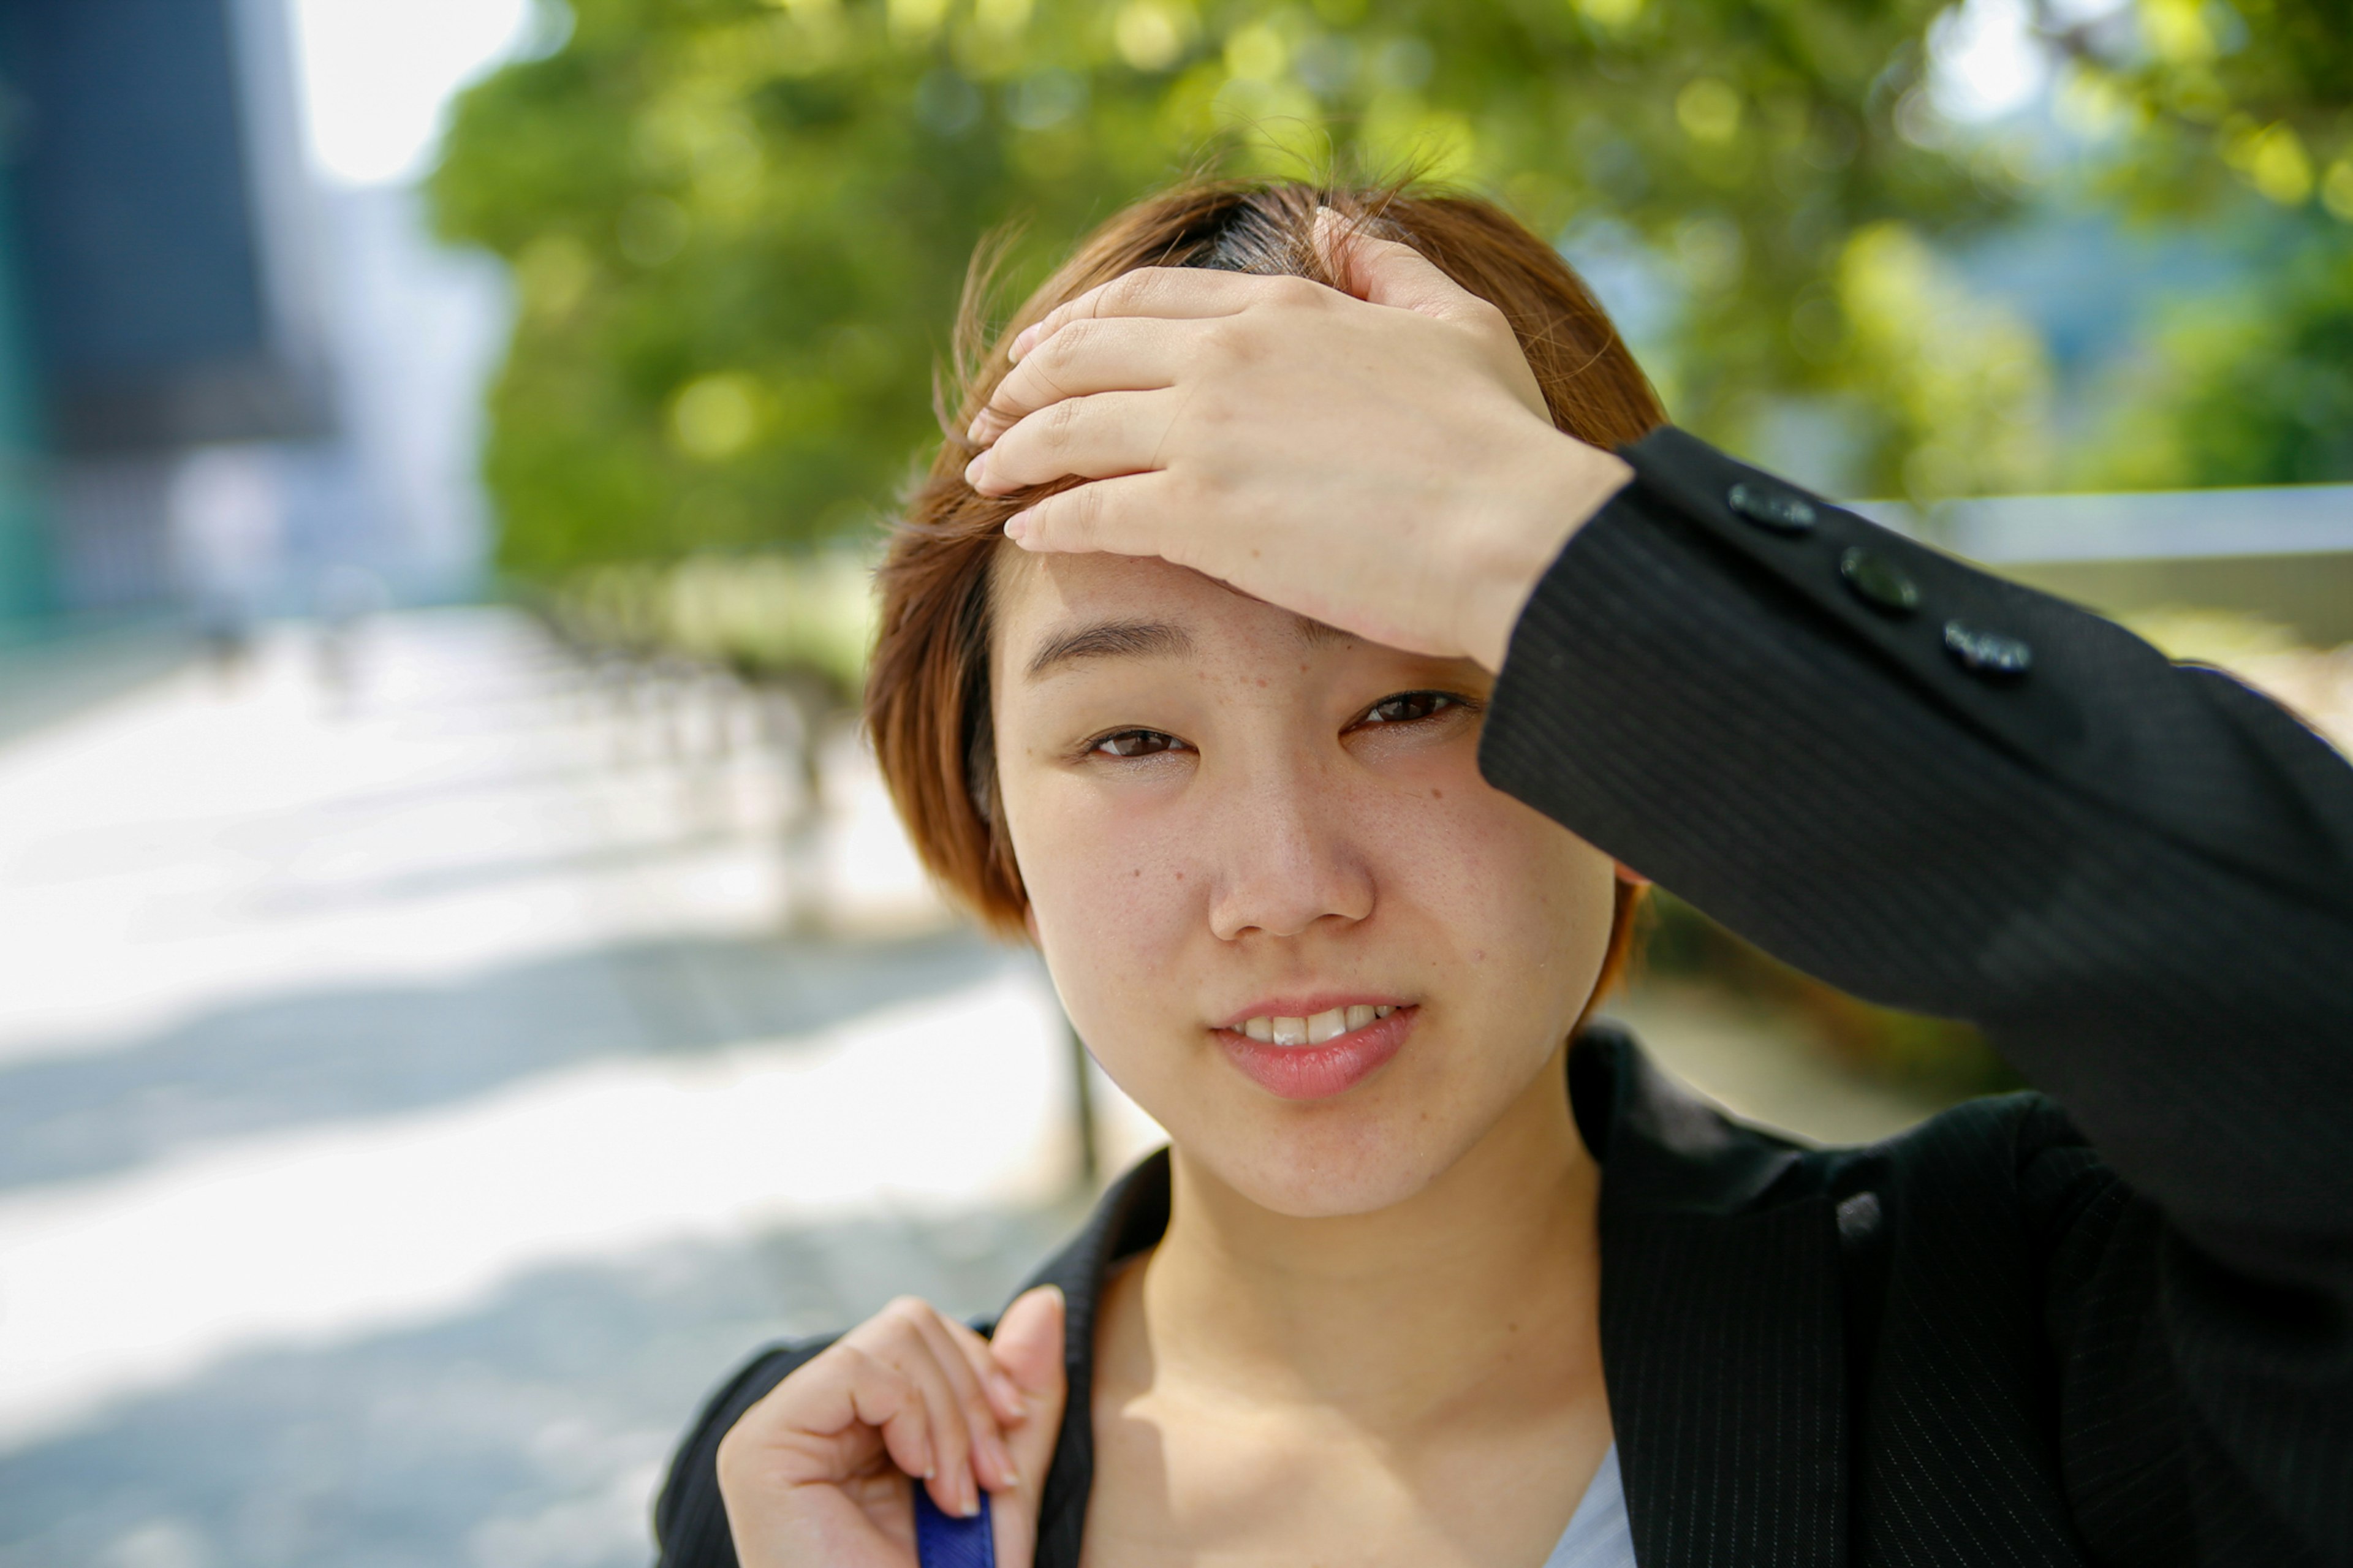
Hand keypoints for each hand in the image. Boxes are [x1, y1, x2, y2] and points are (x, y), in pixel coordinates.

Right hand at [716, 1285, 1066, 1567]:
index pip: (924, 1335)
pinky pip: (860, 1369)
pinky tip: (922, 1481)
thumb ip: (1021, 1402)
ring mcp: (778, 1430)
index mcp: (853, 1428)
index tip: (1006, 1463)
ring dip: (952, 1419)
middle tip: (982, 1486)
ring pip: (894, 1336)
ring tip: (954, 1499)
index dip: (984, 1379)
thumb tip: (1047, 1302)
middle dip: (972, 1399)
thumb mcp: (1002, 1489)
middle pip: (911, 1324)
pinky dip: (916, 1418)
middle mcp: (808, 1422)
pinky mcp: (761, 1447)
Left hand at [964, 211, 1632, 671]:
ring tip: (984, 473)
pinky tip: (1025, 533)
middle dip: (1024, 384)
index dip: (1078, 324)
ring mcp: (1205, 432)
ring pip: (1068, 429)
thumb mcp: (1455, 321)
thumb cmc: (1498, 438)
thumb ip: (1386, 268)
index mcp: (1281, 308)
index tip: (1042, 350)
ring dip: (1014, 449)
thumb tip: (1334, 223)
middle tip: (992, 414)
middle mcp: (1226, 358)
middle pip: (1084, 356)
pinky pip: (1088, 509)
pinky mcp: (1199, 513)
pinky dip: (1047, 518)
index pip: (1144, 301)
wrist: (1510, 530)